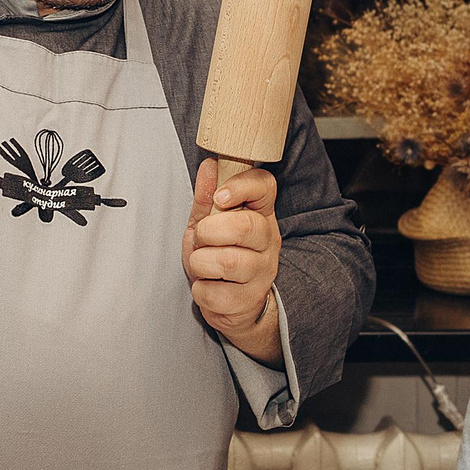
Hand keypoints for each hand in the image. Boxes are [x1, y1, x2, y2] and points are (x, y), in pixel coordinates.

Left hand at [184, 160, 281, 356]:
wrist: (231, 303)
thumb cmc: (218, 254)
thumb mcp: (207, 223)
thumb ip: (205, 198)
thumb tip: (208, 166)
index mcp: (260, 214)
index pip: (265, 187)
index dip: (242, 186)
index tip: (220, 196)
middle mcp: (268, 240)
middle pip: (244, 226)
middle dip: (209, 231)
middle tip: (202, 238)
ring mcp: (262, 272)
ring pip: (227, 262)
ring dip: (201, 262)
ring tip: (203, 264)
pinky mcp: (249, 300)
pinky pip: (214, 292)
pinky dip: (200, 289)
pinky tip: (208, 285)